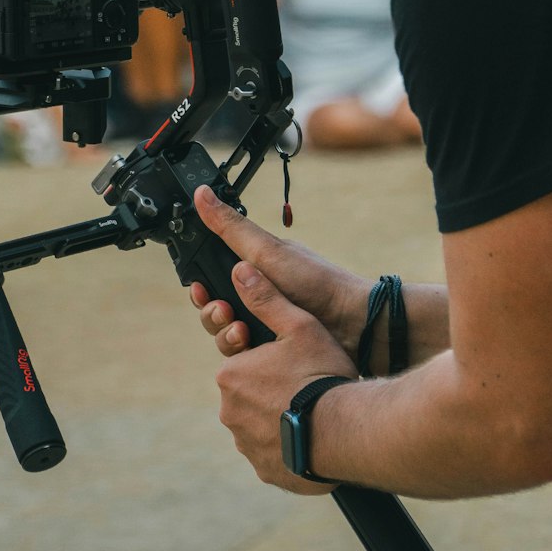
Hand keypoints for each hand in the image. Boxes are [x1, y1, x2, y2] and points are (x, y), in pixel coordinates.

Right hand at [190, 185, 368, 360]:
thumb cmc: (316, 281)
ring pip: (227, 335)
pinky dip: (244, 354)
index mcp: (253, 271)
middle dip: (212, 313)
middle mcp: (256, 298)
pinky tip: (251, 351)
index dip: (200, 287)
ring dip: (225, 334)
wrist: (354, 325)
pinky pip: (246, 357)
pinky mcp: (273, 352)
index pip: (212, 280)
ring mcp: (265, 325)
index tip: (198, 289)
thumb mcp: (267, 251)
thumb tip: (201, 193)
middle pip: (215, 310)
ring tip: (240, 333)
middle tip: (223, 311)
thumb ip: (230, 227)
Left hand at [211, 261, 356, 492]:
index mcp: (231, 374)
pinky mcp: (263, 469)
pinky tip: (310, 439)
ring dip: (279, 418)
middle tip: (306, 387)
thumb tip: (239, 269)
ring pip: (260, 423)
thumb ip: (266, 298)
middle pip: (250, 393)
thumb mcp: (298, 327)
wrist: (346, 434)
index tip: (293, 363)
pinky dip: (287, 446)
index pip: (243, 361)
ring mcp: (245, 443)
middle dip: (272, 388)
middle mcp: (229, 411)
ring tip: (313, 413)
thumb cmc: (323, 376)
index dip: (268, 358)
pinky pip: (272, 453)